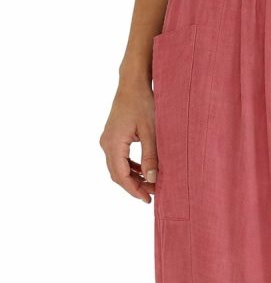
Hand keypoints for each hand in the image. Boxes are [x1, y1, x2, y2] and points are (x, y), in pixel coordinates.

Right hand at [100, 82, 157, 202]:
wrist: (133, 83)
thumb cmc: (143, 103)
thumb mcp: (151, 132)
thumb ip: (151, 157)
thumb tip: (152, 179)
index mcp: (113, 144)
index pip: (121, 176)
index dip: (134, 190)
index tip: (148, 199)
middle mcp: (106, 143)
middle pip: (117, 174)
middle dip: (134, 186)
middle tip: (153, 194)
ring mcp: (108, 140)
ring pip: (118, 168)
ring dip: (133, 178)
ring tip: (151, 184)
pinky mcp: (112, 137)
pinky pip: (119, 159)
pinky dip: (131, 168)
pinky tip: (144, 171)